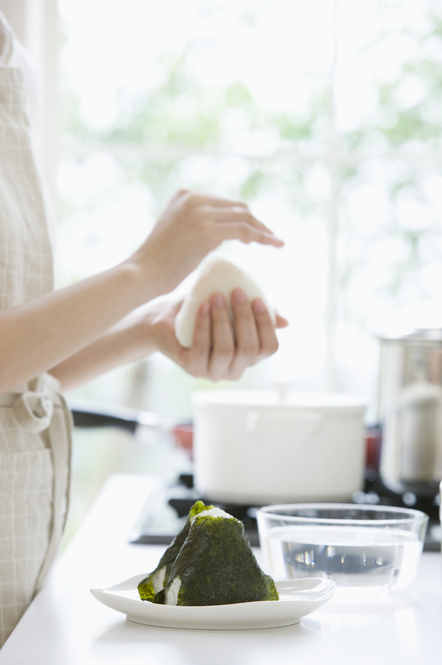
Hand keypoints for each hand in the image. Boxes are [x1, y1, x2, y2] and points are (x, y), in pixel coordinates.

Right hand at [130, 190, 283, 297]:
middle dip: (256, 222)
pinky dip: (262, 237)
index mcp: (185, 195)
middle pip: (237, 206)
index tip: (253, 233)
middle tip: (268, 238)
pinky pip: (244, 230)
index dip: (241, 217)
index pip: (224, 203)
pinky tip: (273, 245)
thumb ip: (197, 226)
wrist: (143, 273)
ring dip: (263, 229)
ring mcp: (201, 213)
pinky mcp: (208, 230)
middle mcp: (194, 198)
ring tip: (275, 242)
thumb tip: (218, 234)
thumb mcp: (177, 233)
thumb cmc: (158, 264)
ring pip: (244, 217)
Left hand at [147, 290, 287, 380]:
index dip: (266, 324)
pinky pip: (202, 349)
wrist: (165, 317)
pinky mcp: (192, 368)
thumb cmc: (203, 310)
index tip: (256, 298)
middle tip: (236, 292)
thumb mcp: (232, 307)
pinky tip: (203, 307)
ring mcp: (213, 372)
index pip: (269, 347)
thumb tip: (285, 321)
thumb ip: (256, 312)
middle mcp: (234, 369)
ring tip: (216, 298)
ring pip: (226, 350)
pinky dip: (204, 326)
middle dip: (245, 318)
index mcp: (248, 357)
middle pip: (249, 349)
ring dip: (222, 321)